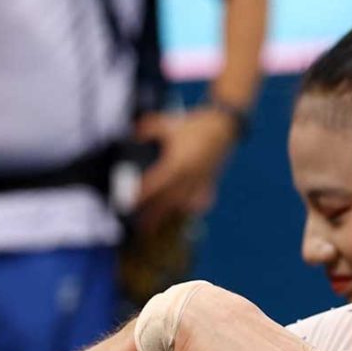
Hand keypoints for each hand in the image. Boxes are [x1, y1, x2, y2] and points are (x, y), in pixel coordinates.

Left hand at [134, 108, 234, 230]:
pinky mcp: (210, 182)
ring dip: (171, 214)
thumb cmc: (194, 124)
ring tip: (159, 223)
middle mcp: (188, 177)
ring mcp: (200, 181)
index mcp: (176, 164)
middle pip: (167, 202)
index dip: (140, 195)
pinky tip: (184, 209)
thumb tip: (132, 135)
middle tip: (141, 227)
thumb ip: (147, 129)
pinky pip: (201, 201)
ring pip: (183, 204)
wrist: (222, 125)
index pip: (153, 185)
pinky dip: (192, 207)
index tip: (129, 203)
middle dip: (153, 215)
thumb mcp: (167, 123)